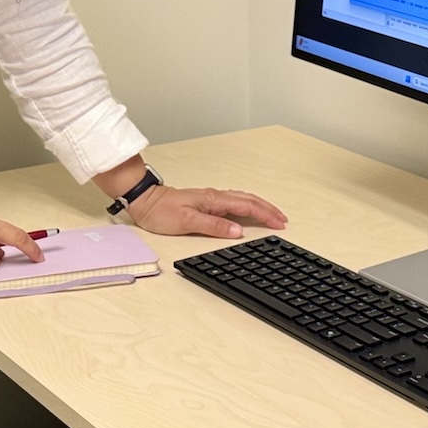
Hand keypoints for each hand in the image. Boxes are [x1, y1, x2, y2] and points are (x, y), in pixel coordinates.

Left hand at [127, 183, 286, 239]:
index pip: (247, 206)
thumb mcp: (187, 221)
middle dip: (268, 209)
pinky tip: (248, 211)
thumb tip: (237, 231)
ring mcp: (211, 198)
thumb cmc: (161, 211)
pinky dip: (247, 206)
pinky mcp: (206, 202)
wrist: (145, 200)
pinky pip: (234, 202)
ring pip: (243, 199)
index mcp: (214, 200)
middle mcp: (215, 196)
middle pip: (249, 200)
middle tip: (283, 220)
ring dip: (260, 206)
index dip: (265, 215)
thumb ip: (214, 225)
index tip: (279, 224)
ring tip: (272, 215)